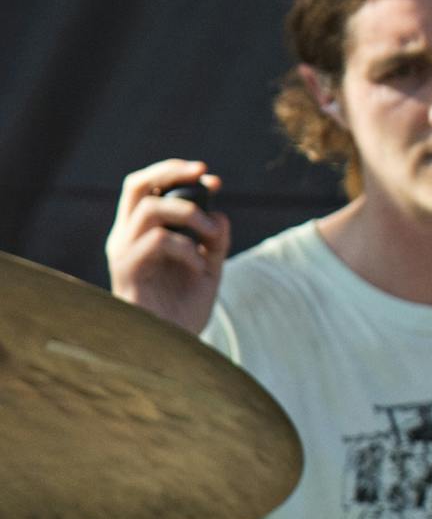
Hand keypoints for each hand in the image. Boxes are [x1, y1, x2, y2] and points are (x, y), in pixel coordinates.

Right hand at [106, 160, 230, 334]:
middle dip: (171, 170)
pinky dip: (188, 248)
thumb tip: (220, 213)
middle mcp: (126, 237)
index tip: (212, 178)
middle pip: (136, 185)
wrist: (173, 348)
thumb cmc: (185, 308)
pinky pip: (158, 241)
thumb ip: (214, 239)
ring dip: (189, 214)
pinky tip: (200, 268)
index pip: (147, 187)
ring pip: (149, 208)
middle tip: (205, 174)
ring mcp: (123, 253)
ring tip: (210, 238)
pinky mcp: (127, 271)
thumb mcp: (209, 266)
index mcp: (141, 232)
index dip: (176, 173)